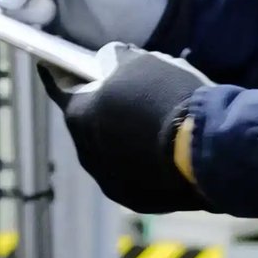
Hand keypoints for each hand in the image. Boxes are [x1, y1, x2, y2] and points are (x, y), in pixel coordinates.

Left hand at [60, 49, 210, 213]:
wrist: (205, 147)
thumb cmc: (168, 97)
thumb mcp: (143, 63)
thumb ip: (120, 61)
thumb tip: (116, 58)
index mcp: (80, 116)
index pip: (61, 93)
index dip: (59, 79)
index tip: (51, 70)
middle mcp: (87, 152)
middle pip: (87, 126)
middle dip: (98, 111)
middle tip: (116, 97)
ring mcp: (109, 179)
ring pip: (108, 153)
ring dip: (119, 139)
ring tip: (144, 124)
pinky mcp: (134, 199)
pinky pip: (130, 176)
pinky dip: (138, 162)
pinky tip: (158, 151)